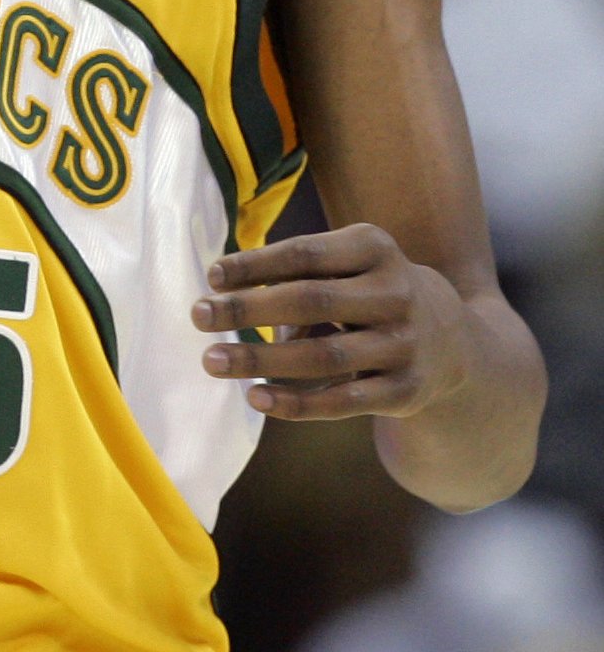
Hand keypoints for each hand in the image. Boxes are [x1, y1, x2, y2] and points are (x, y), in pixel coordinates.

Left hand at [191, 223, 473, 418]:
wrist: (453, 340)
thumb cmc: (370, 291)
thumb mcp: (349, 264)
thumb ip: (298, 274)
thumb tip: (226, 295)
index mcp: (376, 249)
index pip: (305, 254)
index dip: (255, 265)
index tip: (211, 277)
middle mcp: (397, 293)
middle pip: (310, 302)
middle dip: (247, 310)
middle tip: (197, 316)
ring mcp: (405, 344)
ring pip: (323, 356)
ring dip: (260, 360)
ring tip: (212, 360)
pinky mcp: (406, 390)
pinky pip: (343, 402)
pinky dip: (296, 403)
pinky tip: (254, 397)